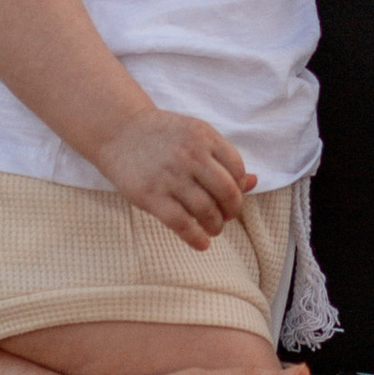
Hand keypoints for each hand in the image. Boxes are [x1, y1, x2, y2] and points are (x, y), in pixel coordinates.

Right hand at [98, 109, 254, 250]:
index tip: (232, 197)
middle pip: (226, 192)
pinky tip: (201, 243)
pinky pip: (181, 223)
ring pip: (206, 210)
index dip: (240, 188)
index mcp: (204, 136)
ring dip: (216, 225)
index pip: (237, 169)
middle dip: (232, 210)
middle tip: (227, 217)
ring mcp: (170, 176)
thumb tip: (254, 182)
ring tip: (213, 228)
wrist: (120, 131)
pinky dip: (196, 238)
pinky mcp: (151, 195)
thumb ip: (223, 158)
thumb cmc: (162, 136)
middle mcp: (190, 155)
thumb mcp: (195, 136)